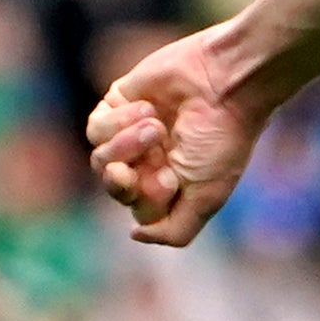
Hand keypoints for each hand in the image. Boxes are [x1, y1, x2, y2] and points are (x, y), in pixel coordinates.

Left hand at [86, 28, 268, 248]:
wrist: (223, 85)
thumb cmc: (221, 141)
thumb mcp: (206, 197)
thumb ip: (176, 230)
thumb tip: (136, 236)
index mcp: (171, 186)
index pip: (138, 208)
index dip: (148, 198)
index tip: (171, 179)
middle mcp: (148, 162)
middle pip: (114, 186)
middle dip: (127, 177)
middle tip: (154, 157)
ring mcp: (130, 134)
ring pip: (99, 158)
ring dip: (126, 144)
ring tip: (156, 125)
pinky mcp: (117, 105)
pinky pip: (96, 127)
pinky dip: (120, 121)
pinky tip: (148, 108)